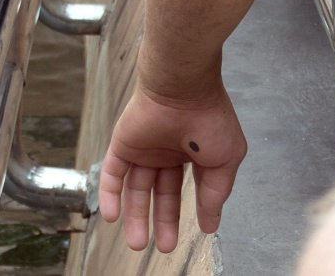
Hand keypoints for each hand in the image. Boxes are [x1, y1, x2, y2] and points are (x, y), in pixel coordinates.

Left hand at [100, 83, 246, 251]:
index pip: (188, 187)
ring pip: (136, 187)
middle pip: (160, 193)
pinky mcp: (123, 143)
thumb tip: (211, 225)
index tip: (197, 231)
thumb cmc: (209, 117)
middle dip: (162, 221)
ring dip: (135, 215)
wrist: (182, 89)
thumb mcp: (224, 161)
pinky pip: (112, 172)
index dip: (192, 210)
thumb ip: (215, 194)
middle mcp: (166, 151)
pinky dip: (110, 194)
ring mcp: (143, 148)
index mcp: (191, 152)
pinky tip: (111, 216)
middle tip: (164, 247)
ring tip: (137, 243)